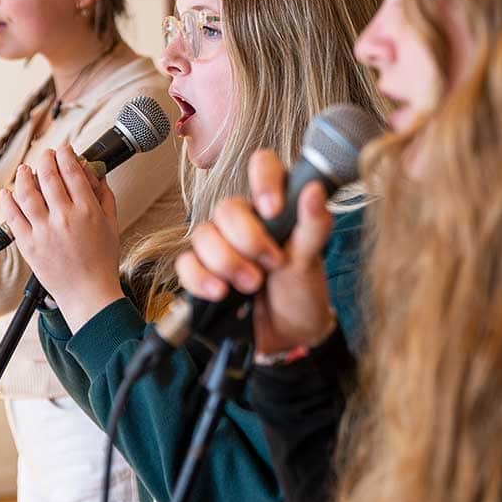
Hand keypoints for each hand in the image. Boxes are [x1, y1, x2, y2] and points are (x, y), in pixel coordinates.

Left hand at [2, 143, 124, 331]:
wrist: (88, 293)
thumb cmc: (102, 260)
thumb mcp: (112, 224)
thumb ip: (104, 195)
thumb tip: (95, 173)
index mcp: (87, 210)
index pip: (72, 171)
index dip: (66, 154)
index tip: (63, 150)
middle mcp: (64, 218)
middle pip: (48, 176)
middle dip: (46, 159)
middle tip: (46, 155)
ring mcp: (43, 231)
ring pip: (27, 192)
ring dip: (24, 175)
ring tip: (25, 170)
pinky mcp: (28, 244)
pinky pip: (12, 216)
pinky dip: (8, 200)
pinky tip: (8, 192)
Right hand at [175, 150, 335, 354]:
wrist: (289, 335)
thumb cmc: (302, 290)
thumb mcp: (312, 259)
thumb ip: (314, 225)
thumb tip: (315, 189)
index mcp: (274, 206)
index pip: (261, 166)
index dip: (262, 181)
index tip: (272, 210)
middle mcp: (244, 220)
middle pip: (226, 207)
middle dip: (247, 239)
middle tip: (271, 264)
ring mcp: (220, 245)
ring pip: (203, 234)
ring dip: (227, 262)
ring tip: (252, 286)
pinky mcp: (203, 271)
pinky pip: (186, 264)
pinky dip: (201, 278)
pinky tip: (221, 293)